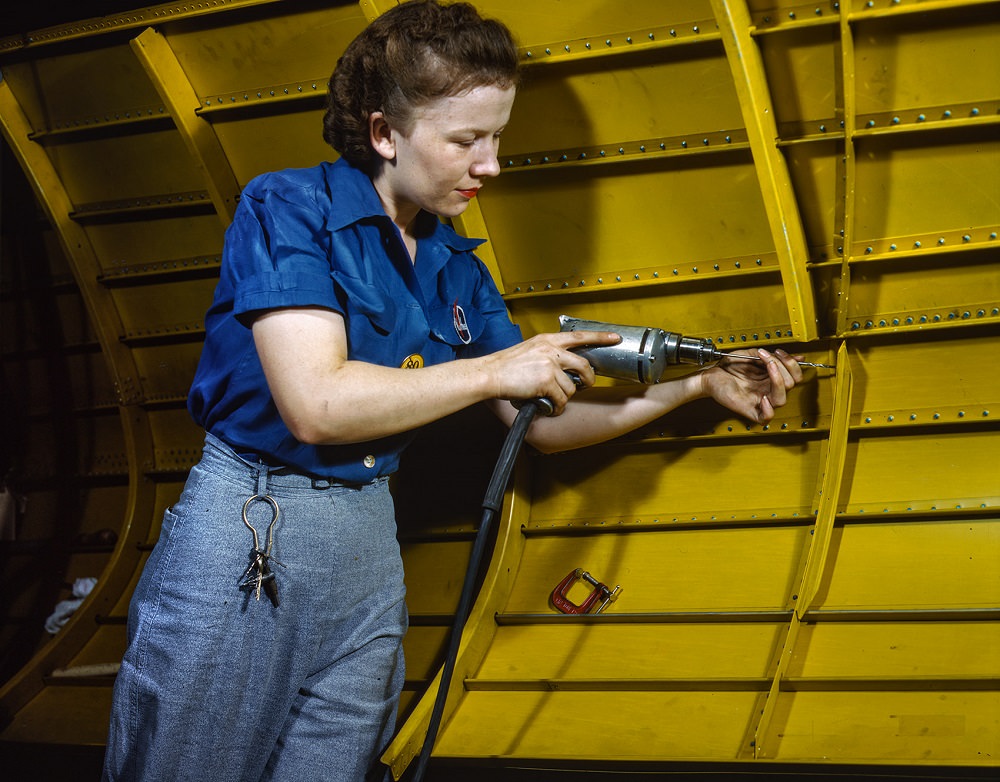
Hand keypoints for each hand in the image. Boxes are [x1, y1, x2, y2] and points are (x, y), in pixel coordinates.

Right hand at [485, 330, 620, 414]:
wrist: (489, 374)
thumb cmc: (505, 366)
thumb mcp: (528, 350)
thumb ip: (547, 354)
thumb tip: (561, 368)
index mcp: (547, 340)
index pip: (579, 336)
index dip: (600, 337)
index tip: (614, 338)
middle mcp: (550, 350)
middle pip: (584, 365)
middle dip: (589, 379)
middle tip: (586, 384)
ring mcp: (549, 365)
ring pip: (571, 387)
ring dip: (563, 397)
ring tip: (551, 399)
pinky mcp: (546, 381)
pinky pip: (561, 400)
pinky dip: (556, 407)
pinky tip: (547, 406)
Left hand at [700, 348, 802, 423]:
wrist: (710, 373)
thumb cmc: (728, 367)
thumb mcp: (752, 355)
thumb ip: (772, 356)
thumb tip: (797, 357)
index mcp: (772, 379)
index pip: (794, 376)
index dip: (791, 363)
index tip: (778, 352)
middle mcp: (768, 390)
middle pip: (791, 384)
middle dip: (781, 366)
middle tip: (766, 356)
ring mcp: (760, 401)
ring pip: (781, 399)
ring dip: (778, 380)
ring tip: (768, 366)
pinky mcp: (749, 410)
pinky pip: (765, 417)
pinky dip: (768, 409)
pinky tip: (763, 397)